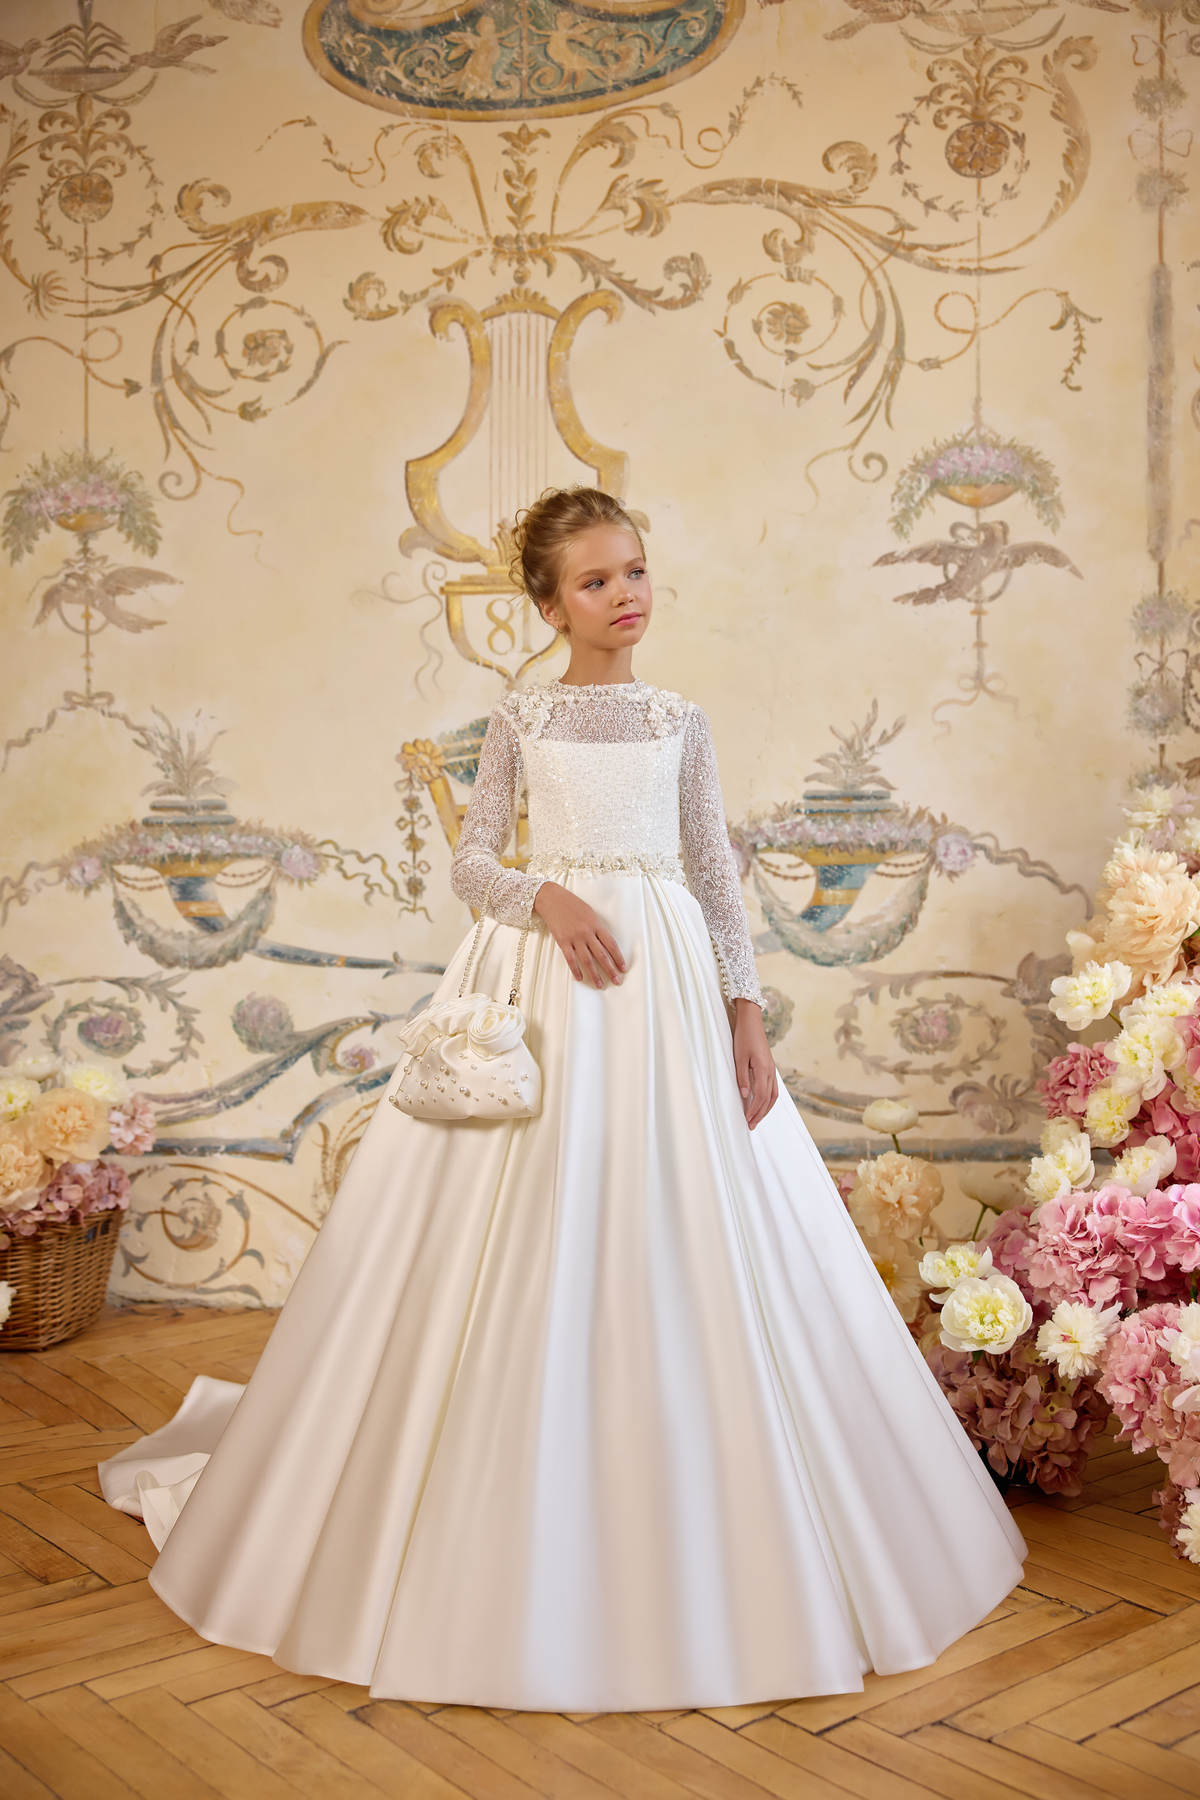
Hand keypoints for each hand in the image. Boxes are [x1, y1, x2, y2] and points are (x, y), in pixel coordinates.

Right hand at [533, 882, 626, 988]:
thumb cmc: (572, 904)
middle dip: (610, 970)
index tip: (623, 968)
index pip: (611, 944)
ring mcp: (574, 938)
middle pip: (602, 955)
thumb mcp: (590, 913)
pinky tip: (580, 978)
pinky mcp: (563, 941)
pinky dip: (576, 970)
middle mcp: (587, 932)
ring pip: (587, 960)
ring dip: (594, 974)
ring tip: (599, 985)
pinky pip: (571, 959)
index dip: (618, 958)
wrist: (553, 900)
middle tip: (616, 981)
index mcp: (596, 925)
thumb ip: (597, 928)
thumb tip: (604, 943)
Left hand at [734, 998, 777, 1129]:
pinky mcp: (770, 1068)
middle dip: (760, 1114)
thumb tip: (745, 1095)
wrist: (752, 1023)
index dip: (754, 1110)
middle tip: (752, 1125)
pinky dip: (768, 1100)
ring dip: (766, 1109)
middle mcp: (771, 1071)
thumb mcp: (739, 1058)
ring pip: (773, 1095)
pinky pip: (773, 1089)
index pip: (761, 1096)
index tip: (747, 1119)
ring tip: (757, 1119)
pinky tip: (762, 1105)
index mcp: (763, 1069)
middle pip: (769, 1099)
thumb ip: (742, 1077)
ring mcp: (772, 1070)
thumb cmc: (744, 1038)